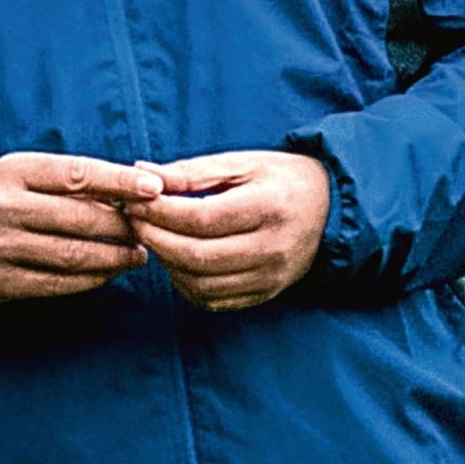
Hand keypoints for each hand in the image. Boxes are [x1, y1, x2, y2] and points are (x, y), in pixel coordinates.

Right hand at [0, 152, 160, 302]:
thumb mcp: (24, 173)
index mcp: (11, 171)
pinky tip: (109, 273)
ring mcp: (0, 247)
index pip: (75, 174)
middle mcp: (3, 208)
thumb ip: (70, 180)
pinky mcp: (2, 281)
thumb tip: (131, 190)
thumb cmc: (1, 197)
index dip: (119, 182)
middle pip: (80, 219)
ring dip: (115, 257)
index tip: (154, 188)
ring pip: (74, 256)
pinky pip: (60, 283)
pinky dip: (92, 279)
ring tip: (136, 254)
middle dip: (123, 226)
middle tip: (148, 228)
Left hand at [123, 150, 329, 311]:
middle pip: (198, 256)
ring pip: (202, 284)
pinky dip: (186, 284)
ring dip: (167, 263)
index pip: (201, 219)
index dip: (160, 213)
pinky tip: (176, 260)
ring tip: (153, 237)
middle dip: (155, 239)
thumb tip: (142, 173)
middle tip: (132, 221)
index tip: (132, 201)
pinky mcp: (266, 294)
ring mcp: (271, 277)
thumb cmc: (281, 178)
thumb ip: (191, 171)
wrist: (331, 209)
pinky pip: (215, 300)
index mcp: (268, 207)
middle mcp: (272, 248)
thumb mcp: (241, 163)